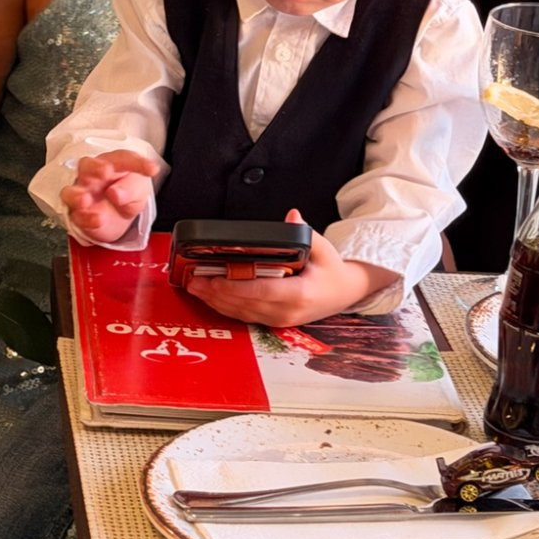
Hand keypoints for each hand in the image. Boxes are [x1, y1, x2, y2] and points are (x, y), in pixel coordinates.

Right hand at [59, 149, 155, 243]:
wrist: (117, 216)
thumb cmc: (127, 192)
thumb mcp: (138, 190)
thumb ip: (131, 188)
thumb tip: (115, 194)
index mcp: (113, 163)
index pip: (123, 158)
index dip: (137, 163)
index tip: (152, 169)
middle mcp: (93, 175)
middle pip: (87, 165)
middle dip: (94, 168)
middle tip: (105, 172)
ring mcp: (82, 194)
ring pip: (71, 191)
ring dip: (77, 195)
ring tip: (85, 200)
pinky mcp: (78, 215)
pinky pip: (77, 216)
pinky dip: (86, 218)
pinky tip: (98, 220)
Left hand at [190, 209, 389, 325]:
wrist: (345, 293)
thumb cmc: (332, 271)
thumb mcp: (323, 248)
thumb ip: (305, 232)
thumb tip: (292, 216)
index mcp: (300, 293)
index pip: (261, 291)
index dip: (234, 287)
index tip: (214, 280)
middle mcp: (288, 311)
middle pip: (245, 304)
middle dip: (216, 294)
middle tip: (193, 281)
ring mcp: (281, 320)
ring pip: (242, 313)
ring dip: (216, 302)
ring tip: (195, 288)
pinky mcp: (275, 322)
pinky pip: (246, 316)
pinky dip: (226, 307)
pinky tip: (211, 297)